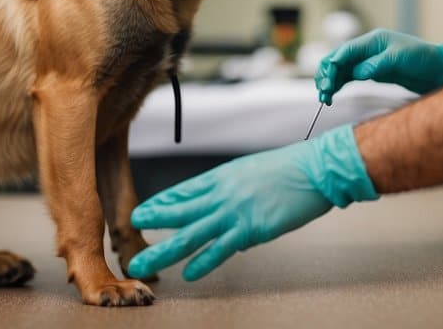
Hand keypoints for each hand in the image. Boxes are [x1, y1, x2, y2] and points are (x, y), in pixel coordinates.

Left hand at [128, 124, 376, 280]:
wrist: (314, 169)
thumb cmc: (289, 171)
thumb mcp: (252, 175)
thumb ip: (235, 198)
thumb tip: (229, 231)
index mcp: (222, 177)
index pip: (184, 191)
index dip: (161, 203)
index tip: (142, 212)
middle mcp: (222, 192)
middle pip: (179, 211)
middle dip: (153, 224)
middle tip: (128, 235)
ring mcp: (234, 210)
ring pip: (191, 233)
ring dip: (165, 249)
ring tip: (145, 261)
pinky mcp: (251, 227)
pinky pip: (221, 248)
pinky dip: (204, 261)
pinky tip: (189, 273)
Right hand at [315, 28, 442, 104]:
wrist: (438, 69)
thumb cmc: (423, 58)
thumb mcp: (401, 59)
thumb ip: (378, 64)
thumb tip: (358, 73)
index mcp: (372, 41)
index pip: (346, 50)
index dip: (333, 64)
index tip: (327, 80)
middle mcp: (367, 49)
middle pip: (338, 59)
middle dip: (327, 74)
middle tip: (324, 92)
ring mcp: (367, 61)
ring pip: (340, 69)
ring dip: (330, 82)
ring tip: (325, 98)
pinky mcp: (370, 73)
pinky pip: (348, 77)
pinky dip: (338, 85)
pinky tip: (332, 95)